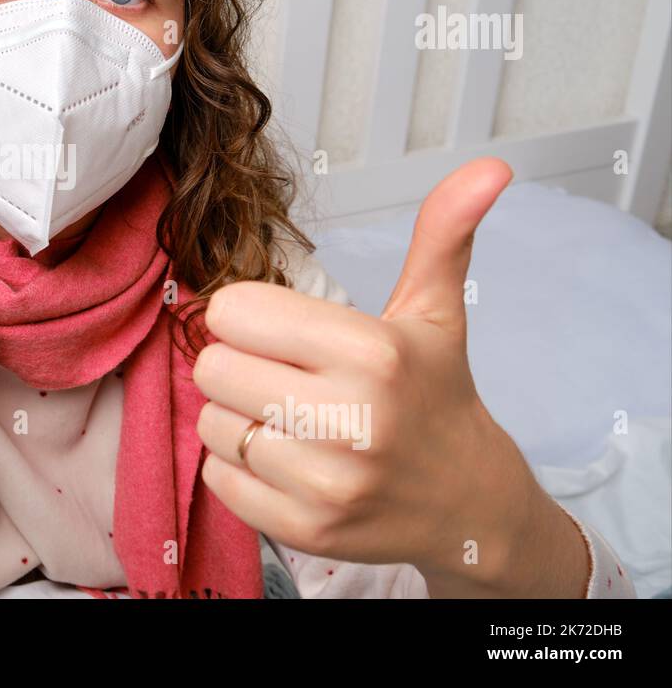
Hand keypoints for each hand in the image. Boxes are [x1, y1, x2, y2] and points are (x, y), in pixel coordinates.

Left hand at [193, 158, 588, 596]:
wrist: (468, 503)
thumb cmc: (434, 396)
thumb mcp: (435, 312)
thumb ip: (441, 234)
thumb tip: (487, 167)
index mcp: (372, 352)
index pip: (232, 311)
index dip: (247, 316)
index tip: (279, 331)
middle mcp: (349, 419)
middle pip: (212, 367)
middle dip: (240, 366)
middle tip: (284, 377)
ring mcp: (327, 482)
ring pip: (212, 423)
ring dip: (238, 418)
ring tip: (289, 420)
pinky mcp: (305, 530)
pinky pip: (218, 478)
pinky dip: (240, 467)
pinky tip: (286, 460)